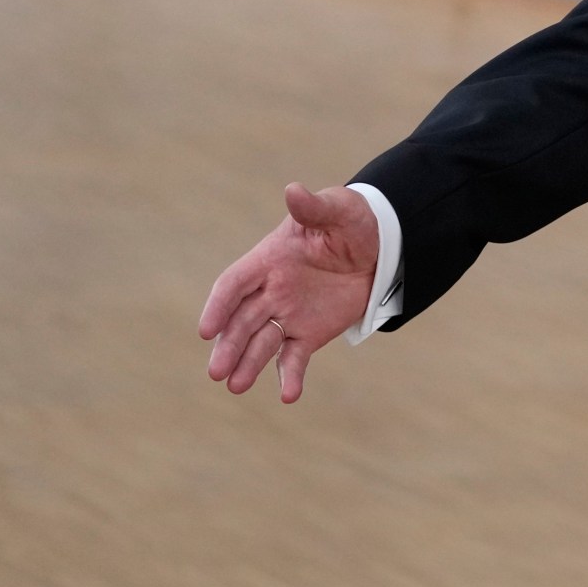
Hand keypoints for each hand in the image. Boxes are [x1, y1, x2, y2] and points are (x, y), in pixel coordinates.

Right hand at [198, 183, 379, 402]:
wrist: (381, 246)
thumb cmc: (353, 221)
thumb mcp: (339, 210)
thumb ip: (314, 207)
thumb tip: (293, 191)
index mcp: (269, 259)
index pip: (234, 285)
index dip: (219, 306)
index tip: (206, 330)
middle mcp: (271, 290)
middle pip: (241, 321)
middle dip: (228, 346)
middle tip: (217, 372)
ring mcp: (288, 314)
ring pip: (260, 343)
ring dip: (248, 364)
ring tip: (236, 386)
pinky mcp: (309, 334)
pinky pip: (293, 358)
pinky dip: (289, 376)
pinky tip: (288, 395)